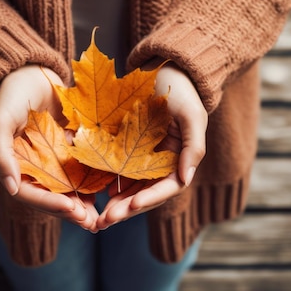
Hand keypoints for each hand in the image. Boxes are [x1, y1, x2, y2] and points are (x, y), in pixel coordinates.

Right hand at [0, 65, 97, 230]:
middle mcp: (33, 166)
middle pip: (52, 195)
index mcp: (14, 165)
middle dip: (71, 211)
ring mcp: (52, 157)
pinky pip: (81, 166)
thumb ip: (0, 153)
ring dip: (83, 202)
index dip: (51, 205)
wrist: (28, 70)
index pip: (31, 194)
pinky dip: (92, 179)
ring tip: (101, 215)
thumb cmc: (9, 94)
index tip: (72, 210)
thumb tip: (11, 188)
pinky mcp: (68, 146)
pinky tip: (108, 188)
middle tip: (92, 223)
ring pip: (68, 186)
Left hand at [96, 62, 207, 229]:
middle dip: (127, 209)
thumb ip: (194, 147)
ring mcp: (144, 158)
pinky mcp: (128, 149)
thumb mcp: (192, 116)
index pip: (166, 187)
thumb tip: (186, 179)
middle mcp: (162, 163)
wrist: (164, 69)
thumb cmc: (182, 91)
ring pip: (131, 188)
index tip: (131, 207)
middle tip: (106, 221)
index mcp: (180, 160)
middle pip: (146, 193)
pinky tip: (97, 192)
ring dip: (117, 204)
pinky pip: (119, 171)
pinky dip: (109, 184)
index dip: (150, 199)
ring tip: (99, 216)